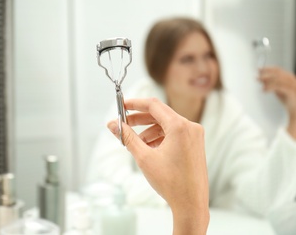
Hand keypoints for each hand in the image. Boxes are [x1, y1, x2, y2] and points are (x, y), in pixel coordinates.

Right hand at [107, 98, 208, 234]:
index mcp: (179, 127)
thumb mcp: (144, 157)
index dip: (135, 103)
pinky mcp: (195, 144)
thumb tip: (113, 125)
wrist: (191, 204)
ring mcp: (195, 135)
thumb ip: (127, 137)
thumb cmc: (171, 183)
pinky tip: (149, 149)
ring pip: (166, 125)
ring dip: (149, 131)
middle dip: (140, 119)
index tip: (122, 105)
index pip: (153, 105)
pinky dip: (160, 138)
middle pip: (160, 114)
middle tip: (124, 124)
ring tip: (136, 144)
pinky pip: (174, 134)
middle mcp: (190, 127)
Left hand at [259, 66, 295, 137]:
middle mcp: (292, 80)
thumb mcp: (279, 90)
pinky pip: (280, 87)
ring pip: (278, 79)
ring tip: (260, 85)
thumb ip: (272, 84)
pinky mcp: (292, 92)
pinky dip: (270, 87)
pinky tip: (264, 90)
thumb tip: (261, 79)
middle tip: (257, 77)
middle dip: (266, 74)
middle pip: (278, 73)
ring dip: (267, 81)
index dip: (267, 69)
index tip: (259, 69)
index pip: (278, 70)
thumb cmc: (289, 100)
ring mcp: (293, 85)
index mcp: (289, 78)